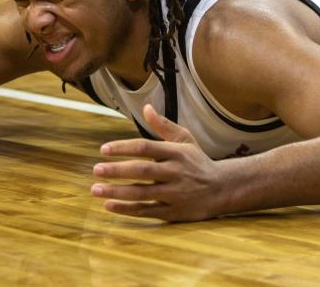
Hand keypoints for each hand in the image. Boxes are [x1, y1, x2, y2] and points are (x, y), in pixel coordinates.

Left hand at [91, 104, 224, 221]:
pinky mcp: (174, 212)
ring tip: (95, 189)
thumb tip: (145, 107)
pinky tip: (109, 205)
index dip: (123, 148)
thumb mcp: (185, 139)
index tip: (103, 150)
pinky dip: (127, 209)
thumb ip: (163, 125)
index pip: (145, 148)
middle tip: (95, 170)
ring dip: (117, 192)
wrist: (223, 188)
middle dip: (117, 170)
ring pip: (142, 193)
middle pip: (142, 171)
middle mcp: (175, 172)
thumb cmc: (198, 161)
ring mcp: (174, 194)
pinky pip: (147, 211)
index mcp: (175, 152)